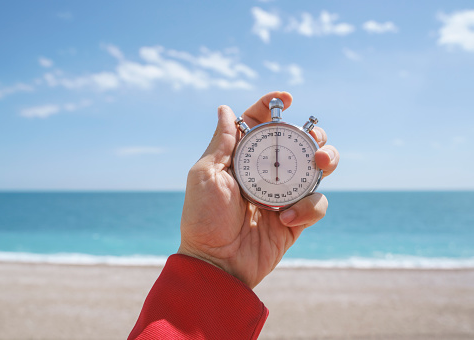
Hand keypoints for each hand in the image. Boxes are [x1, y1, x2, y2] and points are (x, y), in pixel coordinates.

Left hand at [178, 91, 339, 288]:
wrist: (216, 264)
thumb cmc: (204, 219)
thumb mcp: (205, 175)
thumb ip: (221, 143)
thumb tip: (226, 108)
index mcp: (242, 158)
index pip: (260, 123)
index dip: (272, 106)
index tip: (285, 98)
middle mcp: (265, 173)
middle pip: (297, 143)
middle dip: (312, 135)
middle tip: (314, 138)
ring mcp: (283, 195)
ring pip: (316, 168)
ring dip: (325, 161)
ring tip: (319, 164)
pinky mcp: (296, 218)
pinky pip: (316, 203)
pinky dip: (307, 207)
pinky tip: (286, 218)